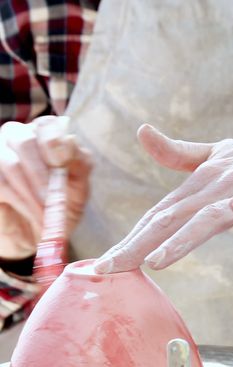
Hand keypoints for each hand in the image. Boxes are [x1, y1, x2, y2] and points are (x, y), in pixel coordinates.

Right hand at [0, 116, 90, 259]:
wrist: (41, 232)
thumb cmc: (61, 205)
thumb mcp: (79, 187)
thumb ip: (80, 163)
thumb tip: (70, 141)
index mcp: (45, 135)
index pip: (46, 124)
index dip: (53, 141)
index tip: (61, 164)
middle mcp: (18, 137)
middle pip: (24, 141)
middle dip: (41, 174)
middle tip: (52, 199)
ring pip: (10, 163)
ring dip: (31, 192)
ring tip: (45, 213)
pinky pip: (0, 183)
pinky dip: (20, 201)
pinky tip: (32, 213)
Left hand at [94, 125, 232, 273]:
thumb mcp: (219, 155)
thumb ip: (180, 153)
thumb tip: (142, 131)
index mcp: (202, 182)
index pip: (158, 215)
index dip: (128, 239)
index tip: (100, 266)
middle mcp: (219, 185)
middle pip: (173, 218)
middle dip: (137, 245)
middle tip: (107, 269)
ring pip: (212, 216)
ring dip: (183, 237)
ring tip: (156, 260)